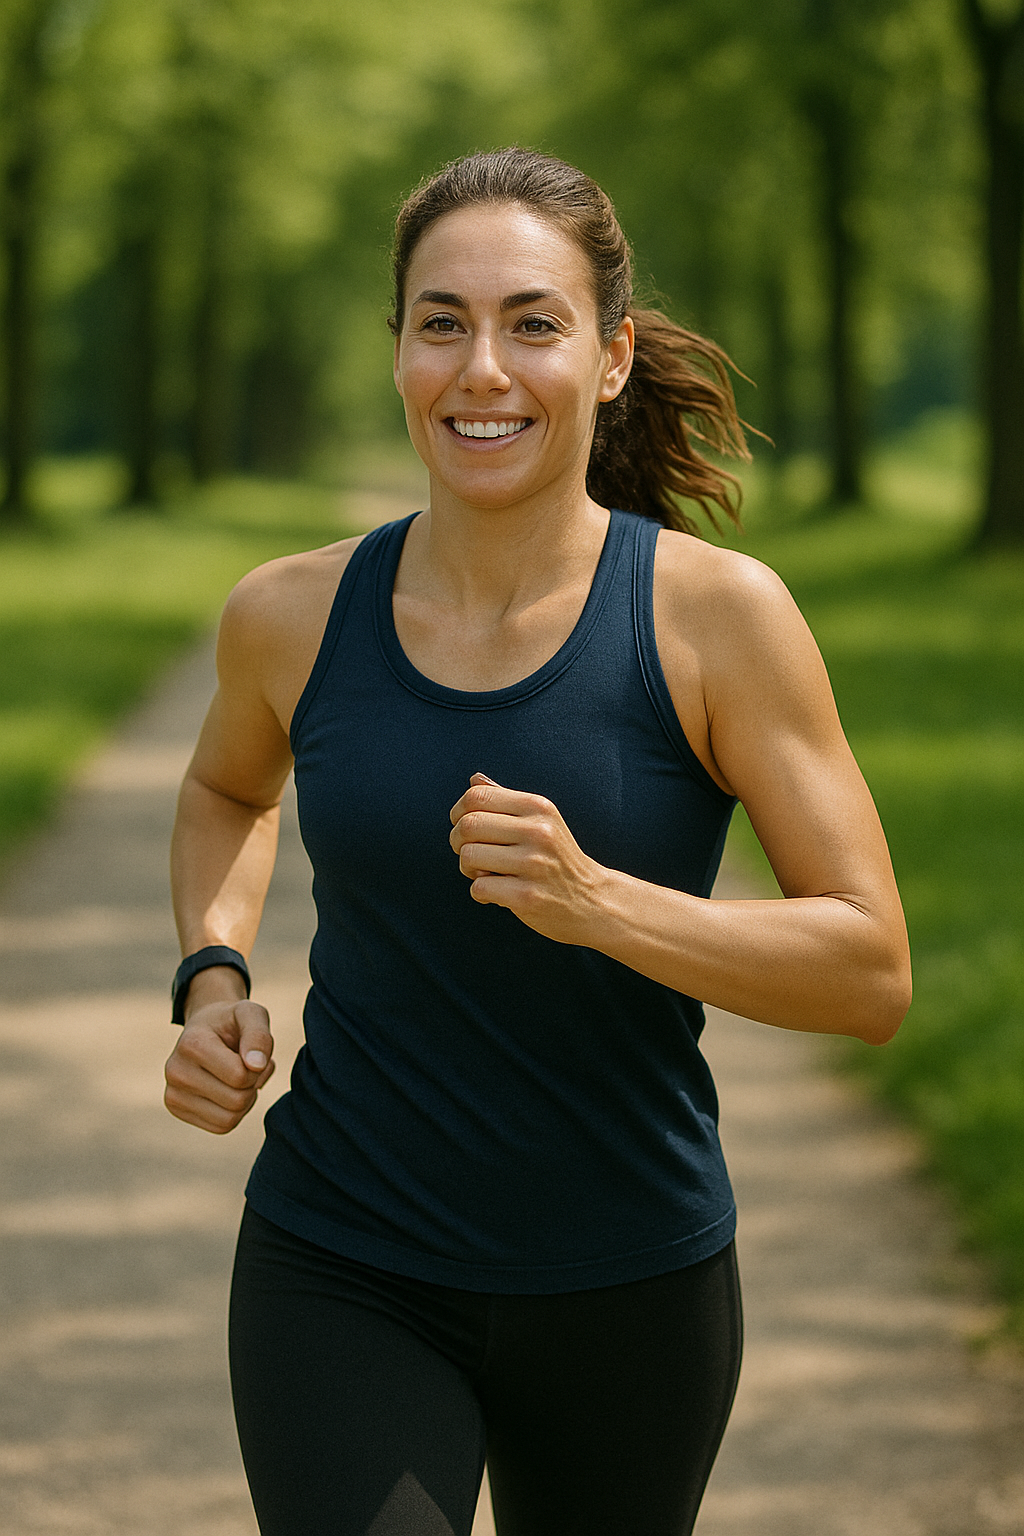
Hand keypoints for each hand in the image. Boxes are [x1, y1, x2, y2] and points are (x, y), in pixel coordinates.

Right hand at [164, 999, 274, 1133]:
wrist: (206, 1028)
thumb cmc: (232, 1023)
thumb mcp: (251, 1015)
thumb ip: (259, 1036)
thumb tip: (257, 1065)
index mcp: (192, 1044)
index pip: (240, 1076)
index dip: (257, 1067)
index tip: (250, 1053)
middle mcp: (175, 1071)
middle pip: (237, 1101)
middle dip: (252, 1085)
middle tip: (246, 1066)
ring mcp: (172, 1093)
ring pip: (230, 1119)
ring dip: (245, 1100)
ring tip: (238, 1077)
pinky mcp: (176, 1109)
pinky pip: (221, 1126)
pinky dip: (234, 1112)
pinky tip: (228, 1090)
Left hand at [449, 773, 607, 944]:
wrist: (592, 899)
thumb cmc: (556, 858)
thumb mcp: (541, 821)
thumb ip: (506, 801)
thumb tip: (474, 781)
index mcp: (538, 807)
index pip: (477, 797)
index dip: (459, 813)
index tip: (463, 827)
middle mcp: (538, 831)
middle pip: (468, 825)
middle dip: (458, 841)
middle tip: (468, 854)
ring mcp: (534, 864)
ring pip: (469, 857)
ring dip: (467, 869)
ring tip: (484, 874)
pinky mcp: (527, 896)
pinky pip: (479, 887)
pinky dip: (480, 893)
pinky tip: (498, 894)